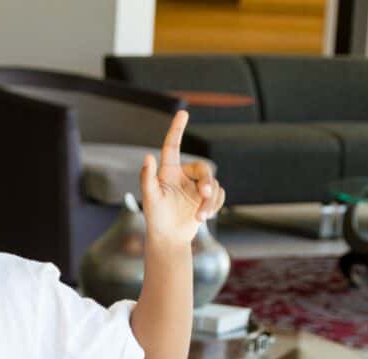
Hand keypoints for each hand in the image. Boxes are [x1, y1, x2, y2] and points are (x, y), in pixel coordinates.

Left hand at [140, 110, 225, 244]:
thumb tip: (147, 157)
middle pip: (204, 169)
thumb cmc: (155, 218)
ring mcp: (196, 186)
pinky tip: (205, 217)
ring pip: (214, 184)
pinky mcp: (206, 198)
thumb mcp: (150, 198)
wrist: (169, 237)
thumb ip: (148, 178)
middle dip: (207, 183)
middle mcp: (184, 175)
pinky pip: (220, 195)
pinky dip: (215, 206)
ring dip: (210, 201)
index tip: (183, 112)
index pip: (172, 146)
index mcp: (169, 171)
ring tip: (200, 216)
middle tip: (205, 195)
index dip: (177, 129)